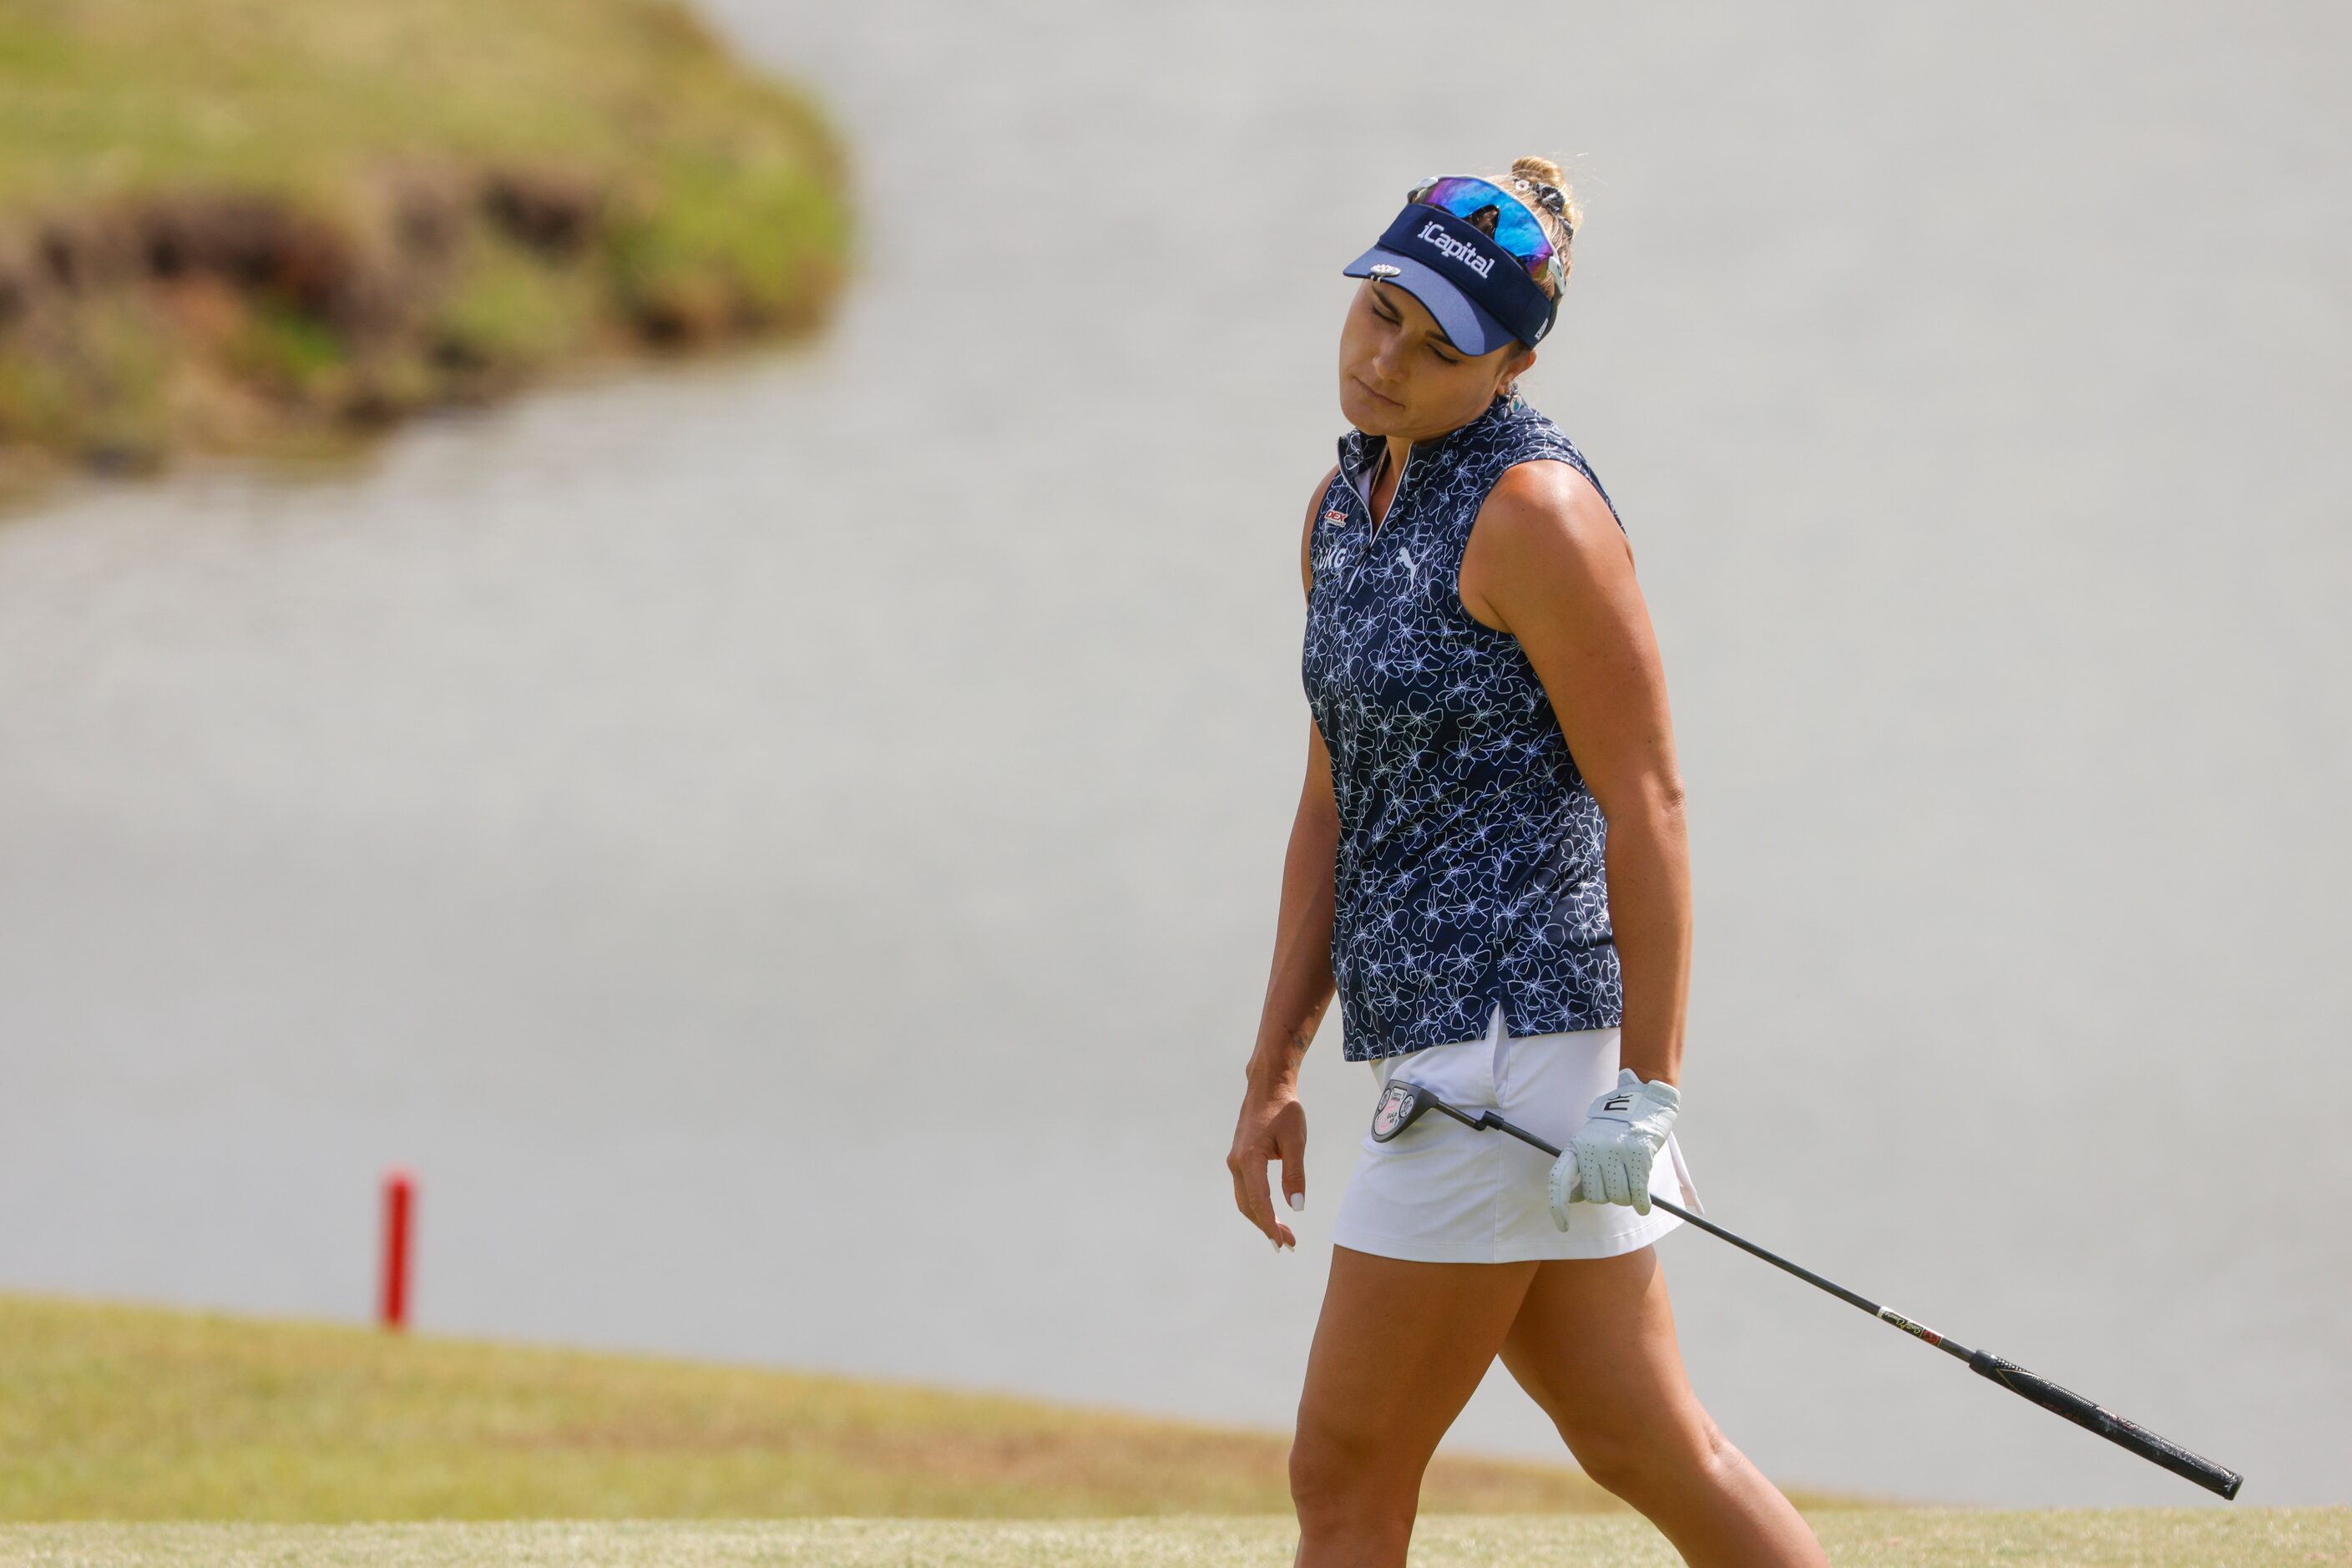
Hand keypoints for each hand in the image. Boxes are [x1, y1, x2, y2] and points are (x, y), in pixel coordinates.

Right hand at [1227, 1083, 1306, 1249]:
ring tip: (1283, 1234)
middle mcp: (1237, 1163)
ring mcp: (1235, 1161)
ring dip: (1262, 1218)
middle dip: (1267, 1227)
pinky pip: (1245, 1189)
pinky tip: (1272, 1214)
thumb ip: (1295, 1174)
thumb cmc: (1284, 1111)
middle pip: (1248, 1206)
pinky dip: (1257, 1205)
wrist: (1267, 1088)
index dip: (1270, 1225)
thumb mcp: (1296, 1142)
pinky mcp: (1239, 1159)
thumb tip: (1297, 1207)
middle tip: (1288, 1244)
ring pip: (1245, 1199)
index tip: (1282, 1243)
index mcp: (1249, 1159)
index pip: (1259, 1201)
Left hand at [1549, 1069, 1679, 1224]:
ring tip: (1630, 1181)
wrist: (1642, 1101)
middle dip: (1606, 1197)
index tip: (1563, 1227)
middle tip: (1616, 1182)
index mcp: (1576, 1147)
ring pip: (1618, 1198)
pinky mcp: (1638, 1155)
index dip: (1558, 1206)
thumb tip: (1573, 1199)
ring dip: (1626, 1198)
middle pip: (1595, 1197)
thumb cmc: (1614, 1130)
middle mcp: (1593, 1149)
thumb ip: (1582, 1170)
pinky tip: (1643, 1204)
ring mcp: (1616, 1151)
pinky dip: (1641, 1204)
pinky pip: (1638, 1194)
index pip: (1559, 1180)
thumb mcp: (1590, 1144)